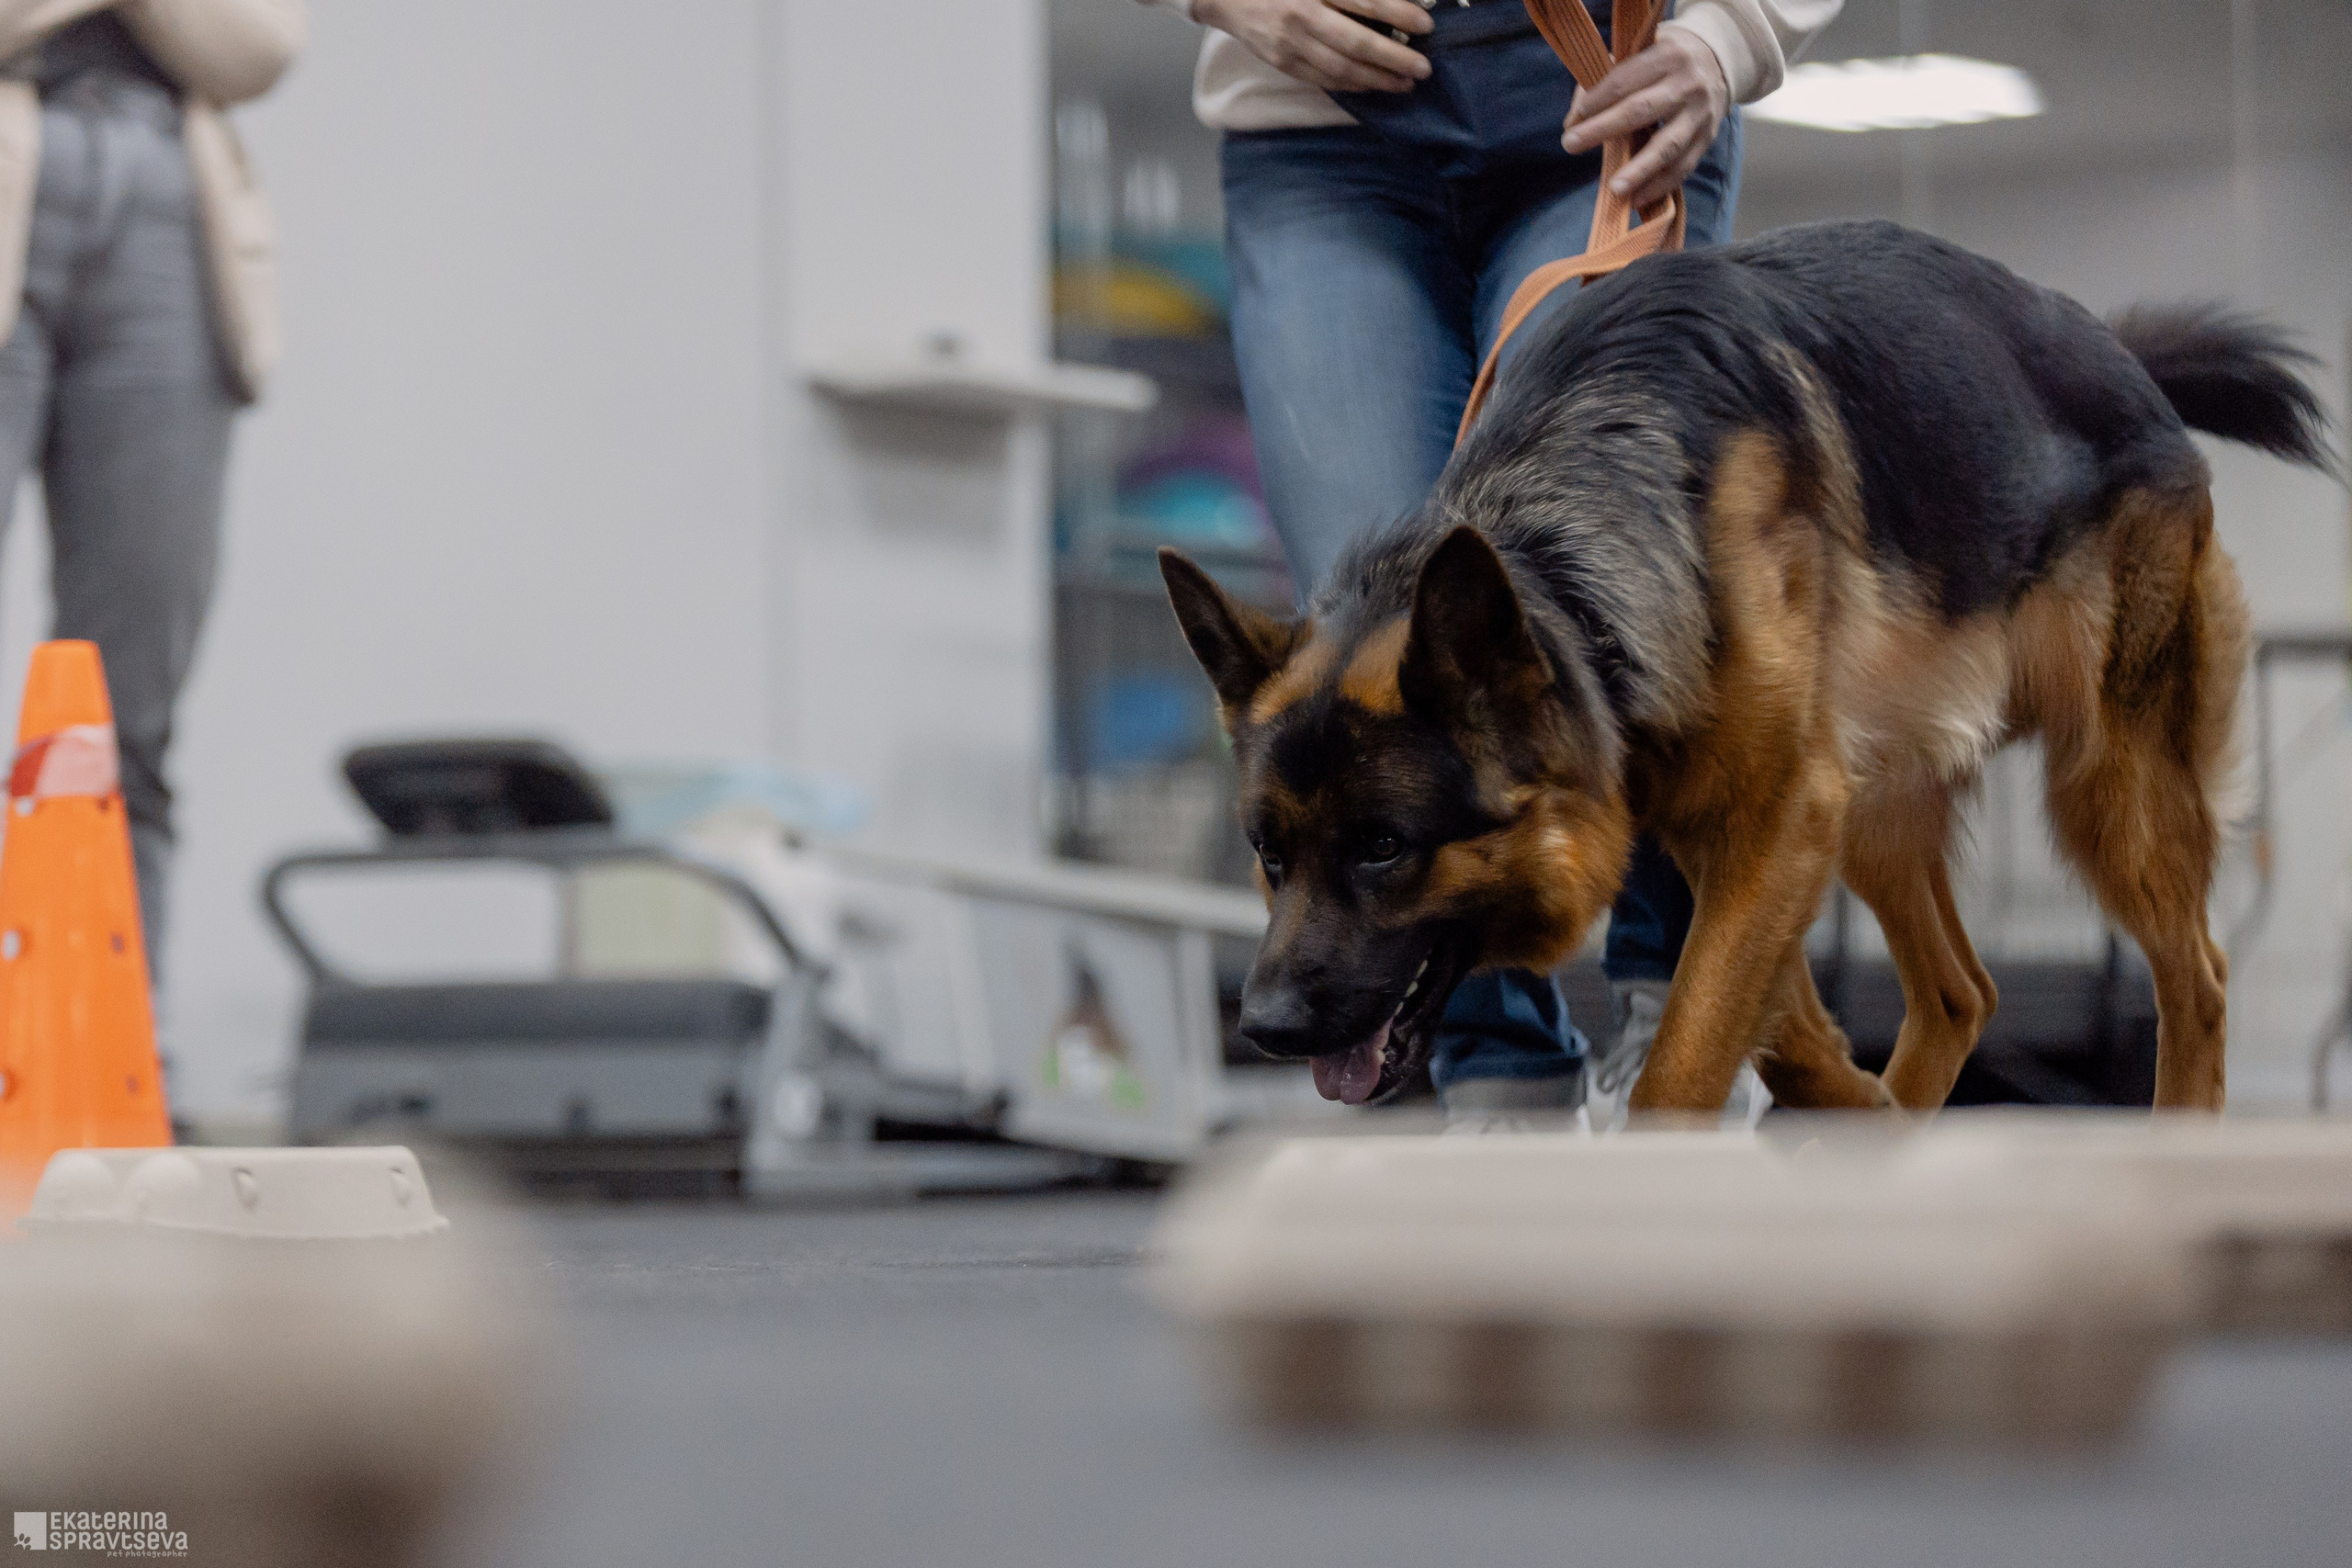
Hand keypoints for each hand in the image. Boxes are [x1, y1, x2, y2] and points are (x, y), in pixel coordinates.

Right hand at [1194, 0, 1433, 94]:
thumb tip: (1390, 2)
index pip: (1366, 1)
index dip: (1399, 13)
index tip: (1426, 25)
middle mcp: (1302, 15)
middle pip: (1356, 42)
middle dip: (1394, 57)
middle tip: (1424, 68)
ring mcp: (1290, 43)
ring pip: (1341, 68)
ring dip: (1378, 80)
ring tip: (1405, 84)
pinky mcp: (1283, 63)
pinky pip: (1323, 79)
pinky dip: (1352, 85)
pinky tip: (1374, 86)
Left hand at [1559, 27, 1728, 209]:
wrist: (1720, 63)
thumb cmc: (1667, 62)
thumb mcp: (1645, 52)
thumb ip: (1610, 77)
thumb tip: (1576, 117)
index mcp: (1667, 56)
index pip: (1624, 81)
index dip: (1595, 101)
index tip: (1571, 121)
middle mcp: (1687, 84)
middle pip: (1640, 110)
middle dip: (1602, 129)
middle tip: (1570, 145)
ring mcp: (1700, 114)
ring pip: (1667, 145)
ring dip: (1638, 170)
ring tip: (1613, 189)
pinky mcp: (1708, 138)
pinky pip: (1683, 167)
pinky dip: (1659, 186)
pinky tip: (1636, 199)